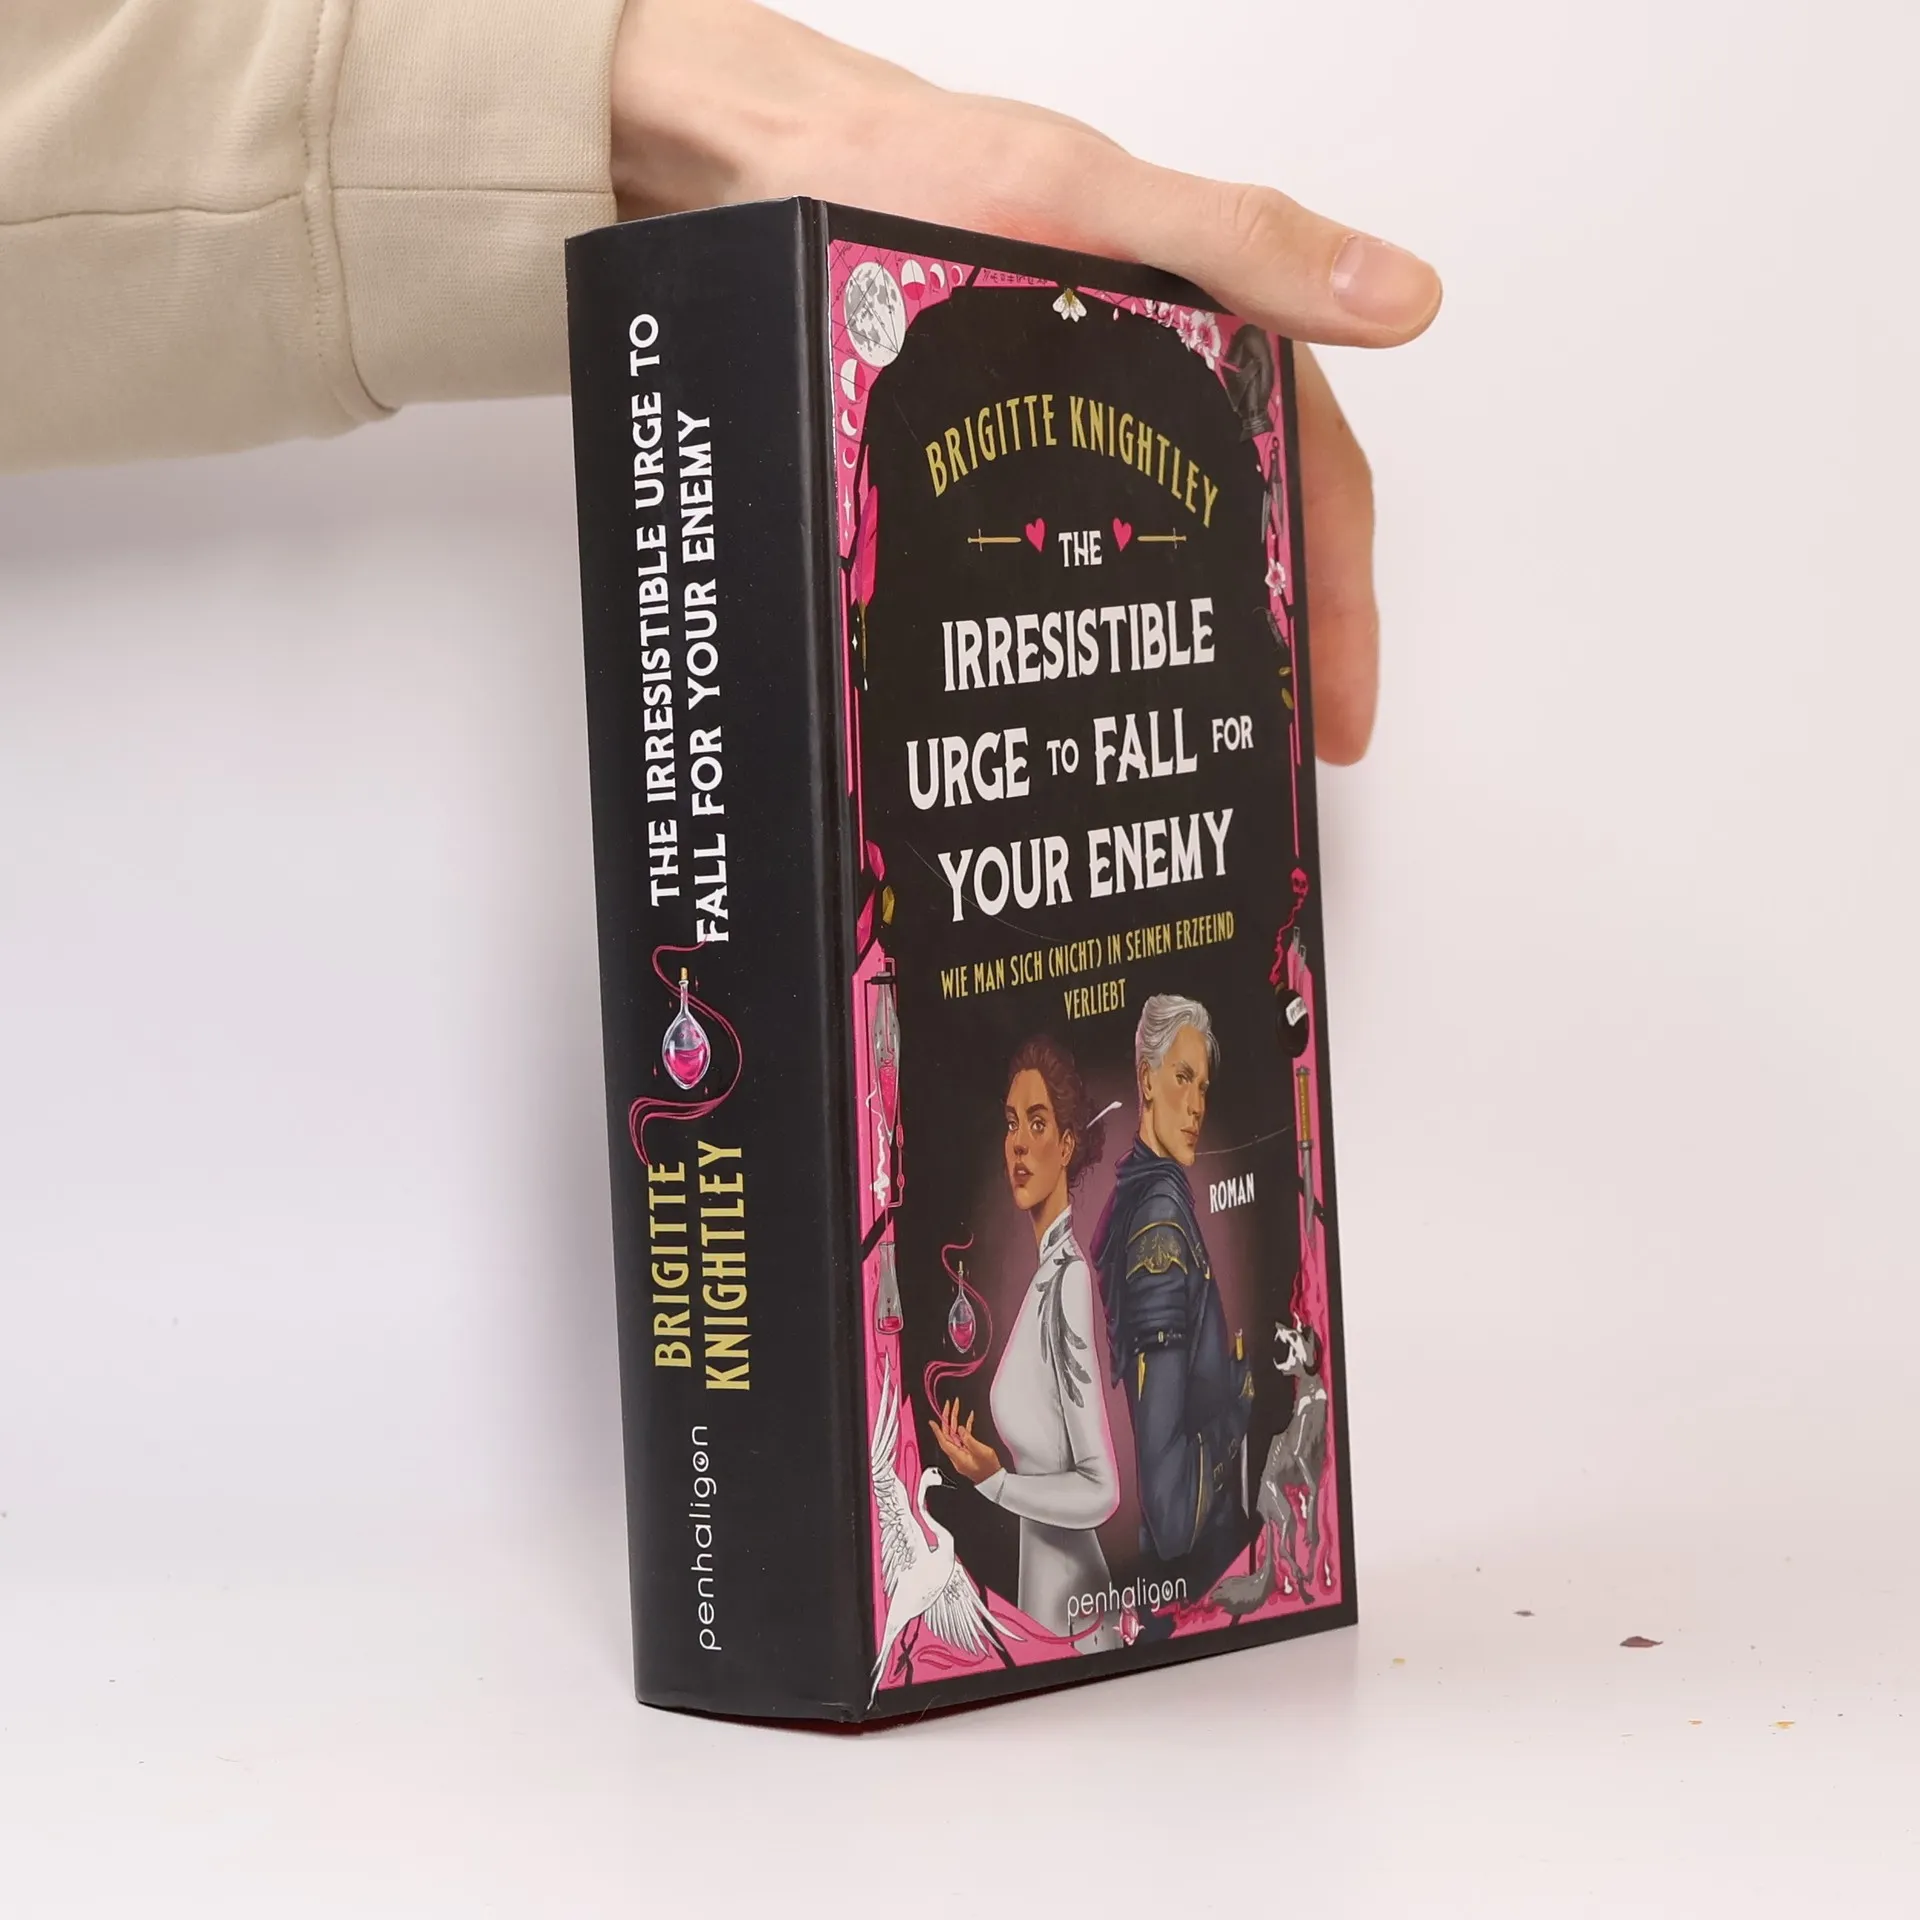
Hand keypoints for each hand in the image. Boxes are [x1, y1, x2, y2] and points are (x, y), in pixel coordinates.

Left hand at [610, 0, 1440, 762]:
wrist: (751, 167)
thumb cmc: (910, 168)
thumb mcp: (1089, 202)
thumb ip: (1237, 246)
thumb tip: (1396, 298)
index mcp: (1200, 323)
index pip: (1308, 474)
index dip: (1334, 595)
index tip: (1336, 706)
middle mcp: (1142, 380)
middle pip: (1240, 525)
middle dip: (1269, 638)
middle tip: (1271, 748)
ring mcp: (1064, 421)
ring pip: (1151, 543)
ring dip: (1179, 633)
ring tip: (1180, 730)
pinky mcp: (988, 447)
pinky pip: (1058, 543)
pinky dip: (1080, 610)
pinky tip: (1067, 669)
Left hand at [928, 1397, 1002, 1485]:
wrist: (994, 1480)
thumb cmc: (988, 1469)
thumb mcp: (980, 1451)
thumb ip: (969, 1439)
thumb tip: (960, 1429)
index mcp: (957, 1456)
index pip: (943, 1440)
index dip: (937, 1430)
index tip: (932, 1421)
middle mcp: (957, 1455)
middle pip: (948, 1434)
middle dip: (947, 1418)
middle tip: (948, 1405)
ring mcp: (962, 1453)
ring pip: (955, 1434)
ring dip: (955, 1420)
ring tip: (957, 1408)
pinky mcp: (968, 1452)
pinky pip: (963, 1437)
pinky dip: (966, 1427)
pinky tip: (969, 1418)